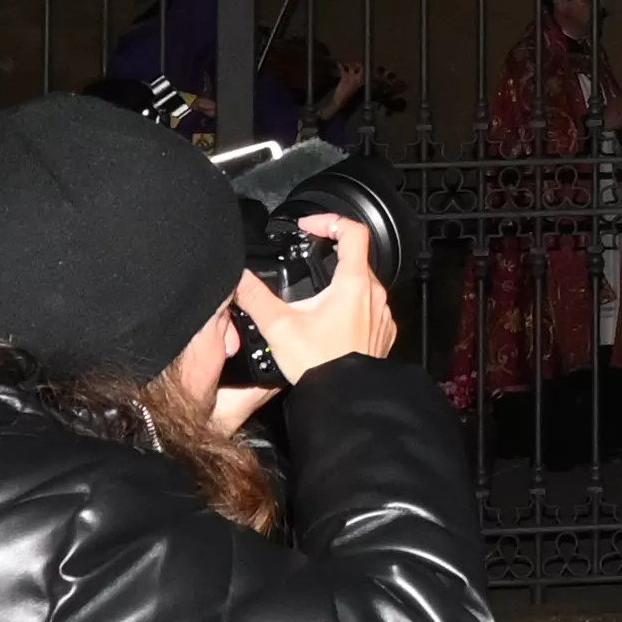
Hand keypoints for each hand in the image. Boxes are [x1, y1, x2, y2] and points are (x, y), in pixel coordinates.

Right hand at [199, 213, 396, 431]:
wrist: (345, 399)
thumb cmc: (318, 364)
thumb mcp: (278, 326)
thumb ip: (255, 296)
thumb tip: (238, 278)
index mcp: (353, 283)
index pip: (353, 231)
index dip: (329, 221)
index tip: (310, 227)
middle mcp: (374, 295)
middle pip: (356, 258)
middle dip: (330, 254)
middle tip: (308, 258)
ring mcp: (382, 315)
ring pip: (363, 285)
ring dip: (340, 283)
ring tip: (315, 297)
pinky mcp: (383, 334)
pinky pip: (369, 309)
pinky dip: (351, 307)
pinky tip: (329, 322)